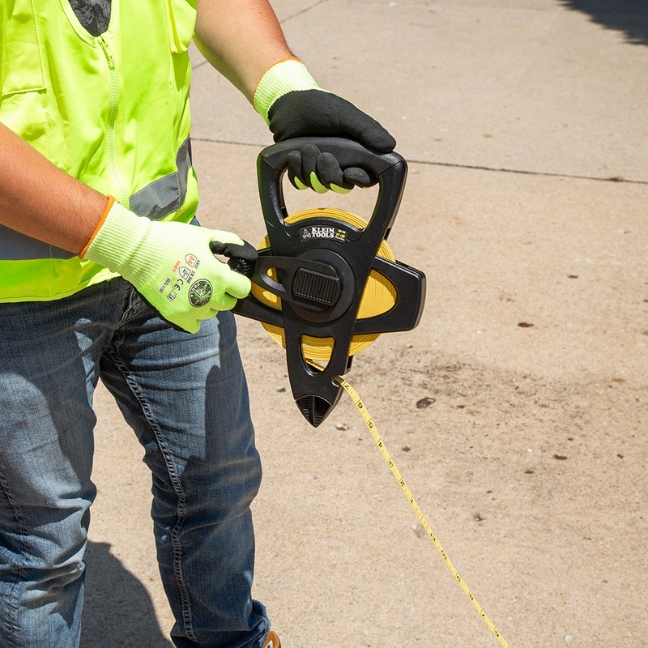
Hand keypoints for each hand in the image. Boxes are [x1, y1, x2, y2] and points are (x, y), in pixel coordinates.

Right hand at [82, 199, 252, 332]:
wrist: (139, 252)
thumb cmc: (172, 240)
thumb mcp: (205, 236)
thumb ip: (229, 243)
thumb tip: (245, 252)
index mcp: (219, 278)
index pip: (243, 289)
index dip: (238, 282)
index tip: (230, 277)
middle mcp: (209, 297)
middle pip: (229, 304)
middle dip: (223, 293)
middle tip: (208, 280)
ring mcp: (193, 310)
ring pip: (212, 313)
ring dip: (207, 303)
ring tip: (192, 287)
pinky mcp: (177, 318)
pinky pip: (195, 325)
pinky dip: (193, 316)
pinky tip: (185, 302)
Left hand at [254, 59, 395, 192]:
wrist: (288, 104)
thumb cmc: (319, 106)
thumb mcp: (345, 115)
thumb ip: (367, 130)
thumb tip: (390, 146)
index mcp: (355, 153)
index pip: (366, 178)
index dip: (361, 180)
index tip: (350, 172)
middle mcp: (339, 164)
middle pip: (341, 186)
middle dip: (331, 174)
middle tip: (324, 156)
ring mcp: (319, 169)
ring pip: (319, 186)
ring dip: (311, 169)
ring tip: (306, 148)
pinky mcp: (301, 171)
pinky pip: (300, 184)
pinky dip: (297, 171)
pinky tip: (294, 154)